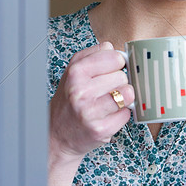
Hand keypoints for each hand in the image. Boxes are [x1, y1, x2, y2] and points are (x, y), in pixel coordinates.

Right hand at [49, 42, 134, 162]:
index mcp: (75, 72)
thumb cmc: (69, 99)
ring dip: (124, 98)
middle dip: (119, 82)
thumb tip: (118, 50)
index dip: (117, 63)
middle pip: (123, 76)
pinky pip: (126, 114)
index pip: (115, 57)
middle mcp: (80, 91)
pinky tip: (109, 115)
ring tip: (111, 101)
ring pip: (128, 94)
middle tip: (107, 90)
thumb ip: (95, 55)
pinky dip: (121, 115)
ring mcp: (90, 112)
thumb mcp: (74, 71)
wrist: (57, 134)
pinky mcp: (100, 129)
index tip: (111, 70)